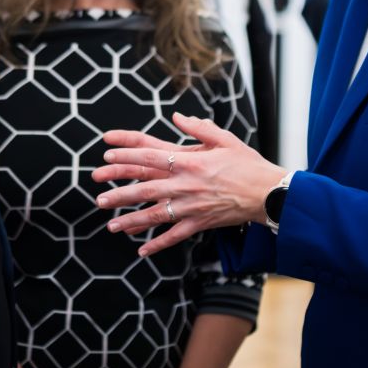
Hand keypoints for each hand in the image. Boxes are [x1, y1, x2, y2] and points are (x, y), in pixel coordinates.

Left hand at [93, 112, 286, 256]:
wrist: (269, 193)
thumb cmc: (248, 164)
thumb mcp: (224, 139)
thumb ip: (198, 128)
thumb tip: (178, 116)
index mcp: (190, 161)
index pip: (150, 158)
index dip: (126, 158)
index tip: (106, 158)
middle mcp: (186, 185)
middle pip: (145, 190)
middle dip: (119, 194)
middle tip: (99, 198)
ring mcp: (192, 207)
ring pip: (155, 215)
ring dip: (132, 221)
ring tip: (111, 225)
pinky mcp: (200, 223)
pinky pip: (175, 235)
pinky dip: (158, 244)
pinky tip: (142, 250)